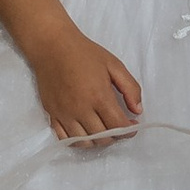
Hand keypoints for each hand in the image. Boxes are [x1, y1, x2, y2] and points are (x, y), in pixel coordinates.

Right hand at [32, 27, 143, 143]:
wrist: (53, 47)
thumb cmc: (85, 53)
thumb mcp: (114, 65)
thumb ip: (130, 88)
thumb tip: (137, 110)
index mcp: (99, 96)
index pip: (118, 126)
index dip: (129, 130)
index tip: (132, 125)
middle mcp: (81, 109)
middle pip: (103, 138)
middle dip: (115, 136)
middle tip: (118, 126)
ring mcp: (65, 114)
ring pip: (85, 142)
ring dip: (98, 140)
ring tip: (103, 129)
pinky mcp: (52, 114)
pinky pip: (65, 139)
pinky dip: (78, 141)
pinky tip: (85, 131)